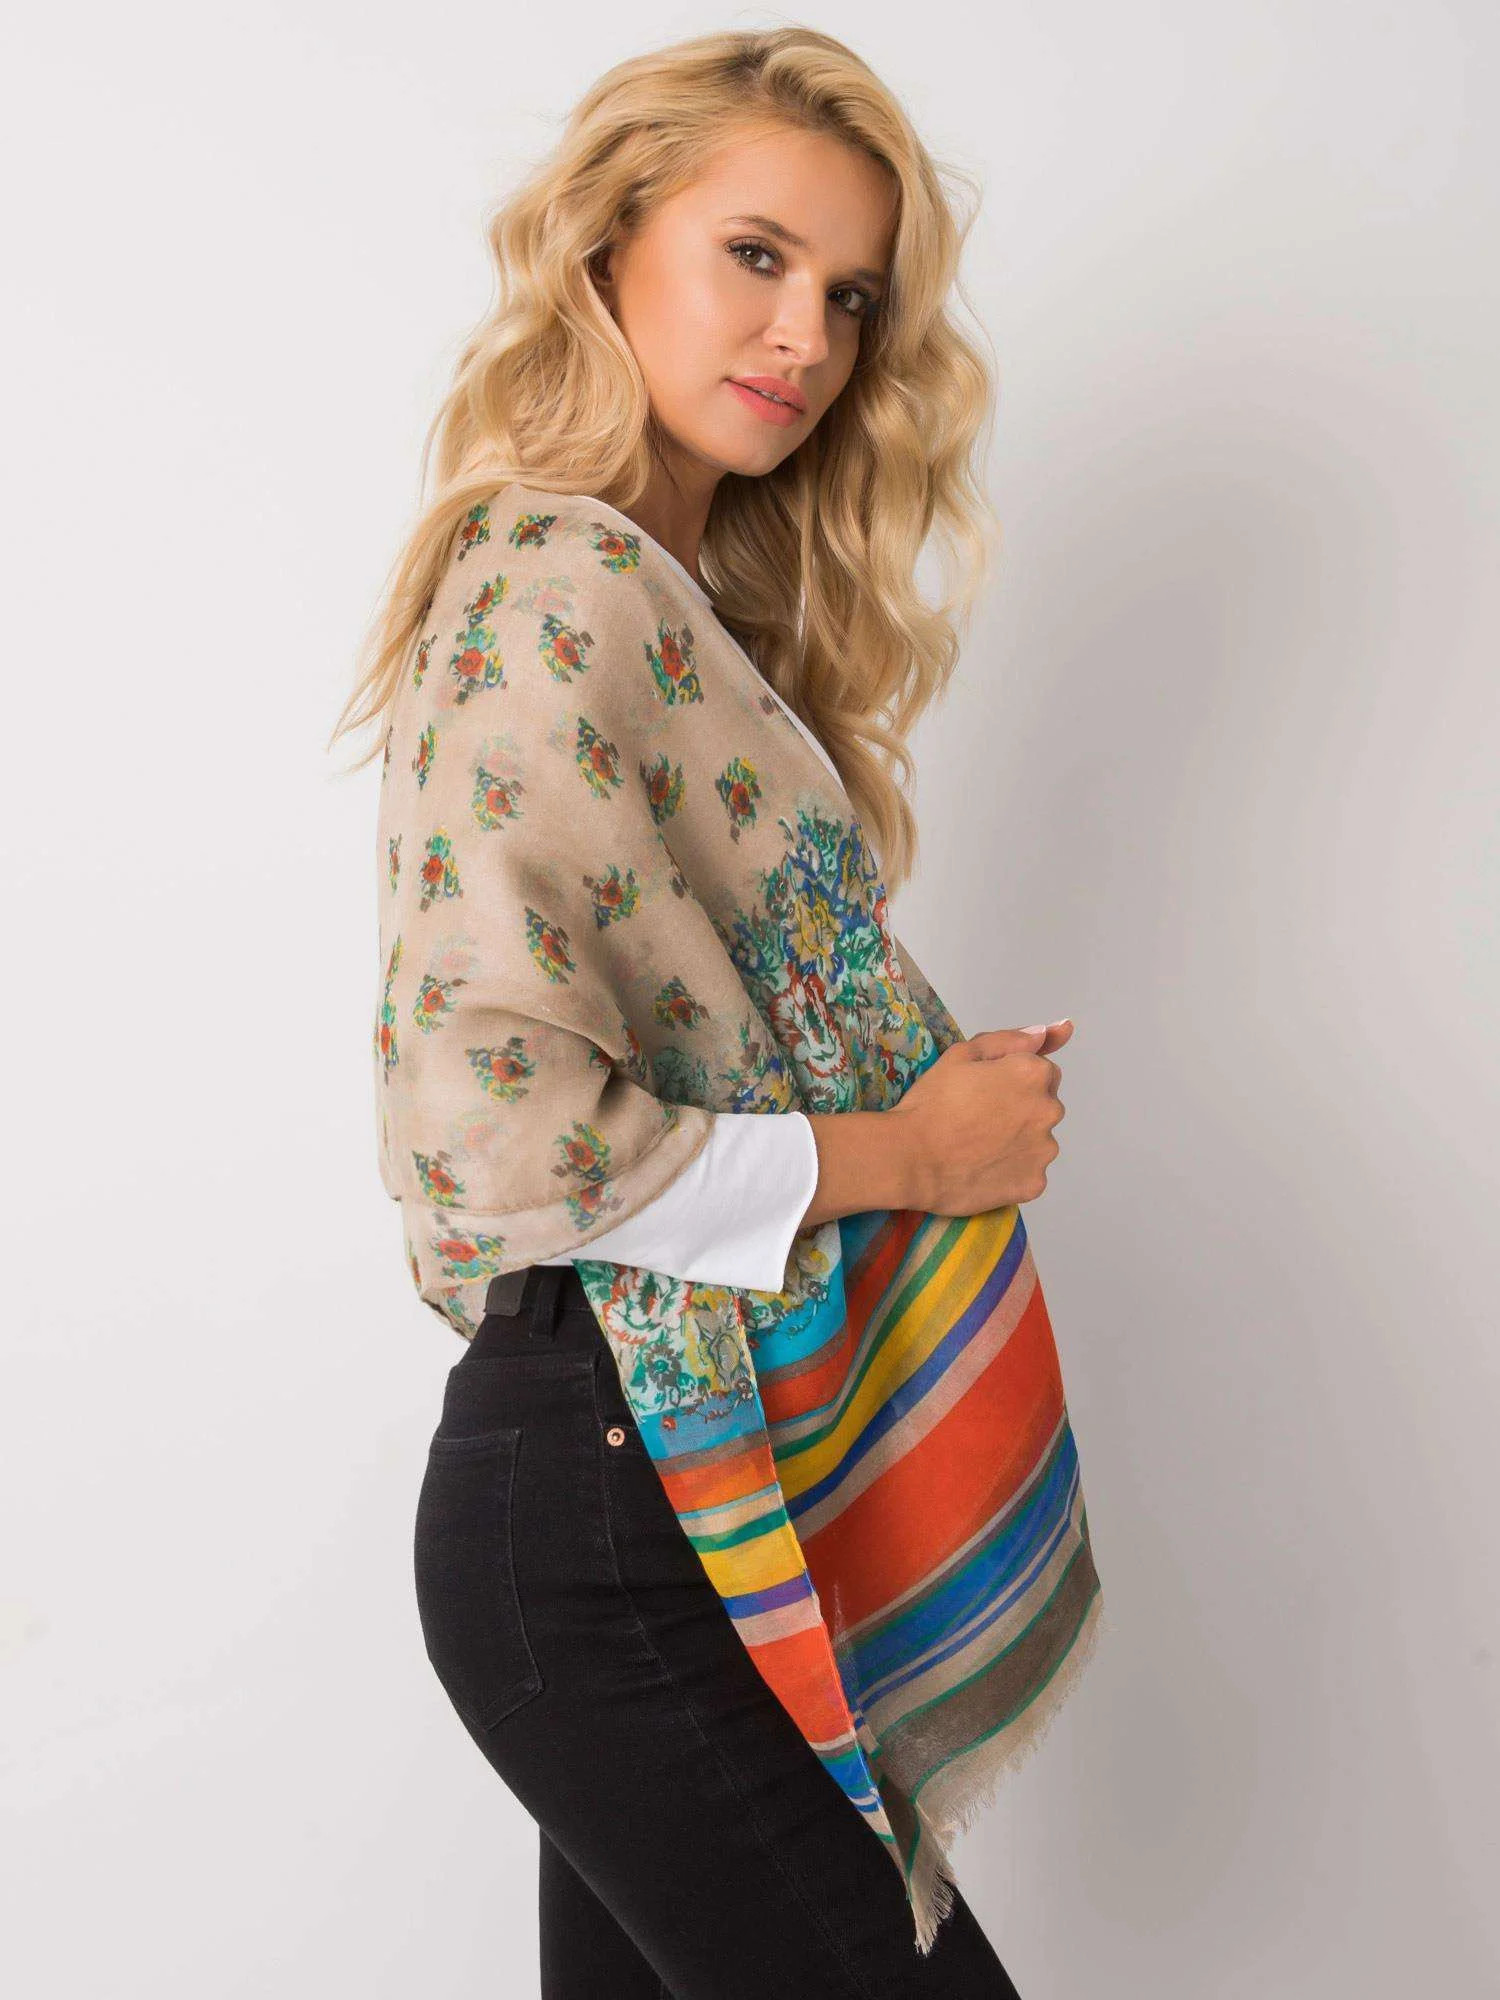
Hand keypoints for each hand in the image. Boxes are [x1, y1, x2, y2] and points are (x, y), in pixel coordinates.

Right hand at [890, 1020, 1072, 1214]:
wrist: (911, 1158)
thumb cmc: (932, 1103)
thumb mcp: (961, 1055)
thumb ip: (1010, 1039)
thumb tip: (1050, 1031)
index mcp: (1033, 1074)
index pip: (1043, 1070)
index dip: (1013, 1078)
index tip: (986, 1090)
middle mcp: (1049, 1111)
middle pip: (1044, 1105)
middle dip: (1021, 1108)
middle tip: (979, 1118)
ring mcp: (1044, 1151)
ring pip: (1039, 1140)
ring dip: (1019, 1140)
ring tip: (979, 1146)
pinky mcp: (1034, 1183)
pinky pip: (1029, 1172)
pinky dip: (1012, 1170)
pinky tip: (983, 1168)